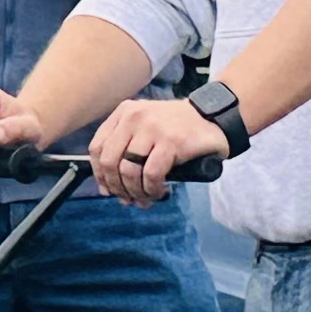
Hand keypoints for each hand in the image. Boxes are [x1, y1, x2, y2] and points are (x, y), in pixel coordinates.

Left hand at [91, 96, 227, 202]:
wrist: (213, 117)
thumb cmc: (177, 128)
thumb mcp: (145, 128)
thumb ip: (125, 150)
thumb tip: (107, 188)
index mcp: (124, 112)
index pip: (97, 147)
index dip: (99, 174)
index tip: (108, 189)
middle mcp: (134, 117)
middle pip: (110, 161)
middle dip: (117, 187)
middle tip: (129, 198)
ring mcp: (152, 128)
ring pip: (129, 170)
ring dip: (135, 192)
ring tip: (145, 198)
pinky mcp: (171, 141)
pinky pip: (151, 174)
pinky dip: (152, 189)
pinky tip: (159, 192)